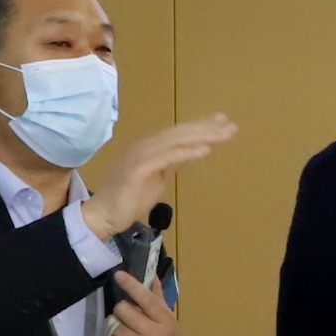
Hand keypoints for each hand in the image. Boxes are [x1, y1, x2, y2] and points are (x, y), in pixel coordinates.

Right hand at [80, 116, 235, 239]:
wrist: (103, 215)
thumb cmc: (129, 198)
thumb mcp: (157, 177)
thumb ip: (172, 163)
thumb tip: (192, 151)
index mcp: (149, 147)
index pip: (178, 133)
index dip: (201, 126)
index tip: (223, 121)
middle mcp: (144, 146)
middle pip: (180, 133)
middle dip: (207, 128)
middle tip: (231, 125)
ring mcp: (140, 155)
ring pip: (175, 141)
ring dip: (202, 136)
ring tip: (224, 134)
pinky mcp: (137, 169)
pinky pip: (166, 157)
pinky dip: (186, 152)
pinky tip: (205, 150)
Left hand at [105, 271, 181, 335]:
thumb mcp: (165, 321)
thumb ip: (156, 298)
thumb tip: (151, 276)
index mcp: (166, 321)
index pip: (147, 299)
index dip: (132, 285)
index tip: (119, 275)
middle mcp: (154, 334)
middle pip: (123, 310)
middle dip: (121, 311)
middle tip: (127, 318)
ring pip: (113, 325)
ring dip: (114, 326)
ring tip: (124, 333)